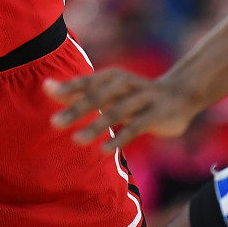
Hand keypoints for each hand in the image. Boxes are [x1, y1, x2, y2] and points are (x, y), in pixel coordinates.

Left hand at [45, 69, 198, 152]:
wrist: (181, 95)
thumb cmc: (135, 94)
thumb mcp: (109, 90)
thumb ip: (79, 91)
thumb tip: (46, 87)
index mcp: (113, 77)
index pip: (87, 81)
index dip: (68, 87)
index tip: (47, 92)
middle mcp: (126, 84)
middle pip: (98, 96)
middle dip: (76, 110)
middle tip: (54, 123)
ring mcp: (143, 99)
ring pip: (116, 112)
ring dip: (95, 126)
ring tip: (75, 140)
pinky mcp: (156, 115)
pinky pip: (136, 127)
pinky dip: (119, 138)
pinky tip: (104, 150)